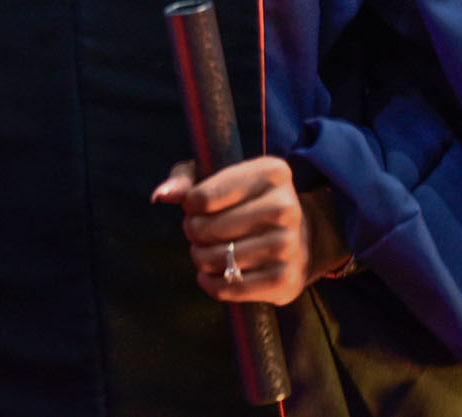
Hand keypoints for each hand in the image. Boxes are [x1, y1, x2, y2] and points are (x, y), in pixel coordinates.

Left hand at [151, 158, 346, 305]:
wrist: (300, 236)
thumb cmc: (246, 200)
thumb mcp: (218, 176)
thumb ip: (185, 180)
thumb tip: (161, 195)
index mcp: (271, 173)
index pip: (203, 197)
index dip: (189, 205)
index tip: (197, 206)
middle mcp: (287, 208)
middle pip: (205, 229)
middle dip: (193, 231)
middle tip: (201, 230)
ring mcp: (289, 246)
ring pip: (214, 259)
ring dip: (200, 257)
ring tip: (209, 249)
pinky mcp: (286, 280)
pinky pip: (228, 288)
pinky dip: (211, 283)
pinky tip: (213, 273)